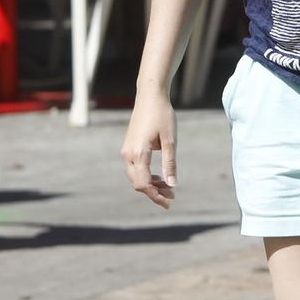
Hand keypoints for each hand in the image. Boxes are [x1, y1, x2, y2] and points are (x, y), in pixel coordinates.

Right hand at [121, 87, 177, 209]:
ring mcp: (126, 151)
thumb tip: (173, 184)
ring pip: (136, 176)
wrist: (150, 97)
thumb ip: (170, 163)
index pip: (144, 184)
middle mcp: (128, 155)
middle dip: (154, 192)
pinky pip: (135, 168)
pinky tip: (159, 177)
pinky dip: (146, 175)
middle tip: (172, 196)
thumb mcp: (170, 140)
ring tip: (168, 188)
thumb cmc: (163, 116)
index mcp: (138, 154)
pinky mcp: (128, 148)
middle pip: (138, 183)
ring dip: (151, 185)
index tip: (169, 202)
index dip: (156, 196)